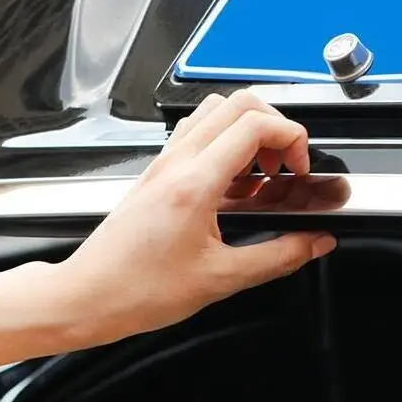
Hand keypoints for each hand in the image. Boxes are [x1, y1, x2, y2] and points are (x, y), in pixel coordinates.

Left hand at [61, 91, 337, 344]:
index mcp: (194, 183)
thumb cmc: (136, 290)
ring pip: (215, 112)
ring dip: (248, 131)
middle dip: (275, 126)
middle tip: (286, 165)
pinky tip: (235, 187)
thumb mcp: (221, 279)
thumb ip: (278, 256)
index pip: (254, 125)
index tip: (300, 169)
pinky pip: (197, 136)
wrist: (87, 297)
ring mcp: (164, 164)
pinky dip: (226, 146)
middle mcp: (176, 163)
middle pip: (237, 104)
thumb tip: (314, 243)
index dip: (291, 138)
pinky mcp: (158, 174)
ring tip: (262, 172)